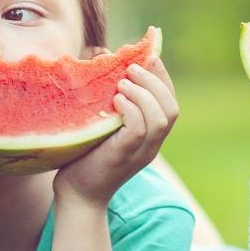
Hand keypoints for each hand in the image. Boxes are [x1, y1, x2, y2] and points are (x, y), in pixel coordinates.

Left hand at [53, 57, 178, 207]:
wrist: (77, 195)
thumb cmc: (85, 155)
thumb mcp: (103, 123)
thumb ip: (110, 97)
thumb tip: (103, 55)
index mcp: (151, 136)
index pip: (170, 103)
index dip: (163, 78)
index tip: (149, 56)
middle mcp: (152, 145)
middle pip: (172, 109)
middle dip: (156, 82)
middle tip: (132, 67)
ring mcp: (140, 153)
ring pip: (160, 120)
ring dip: (144, 94)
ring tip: (123, 81)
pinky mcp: (123, 156)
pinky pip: (139, 130)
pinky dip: (131, 110)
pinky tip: (116, 100)